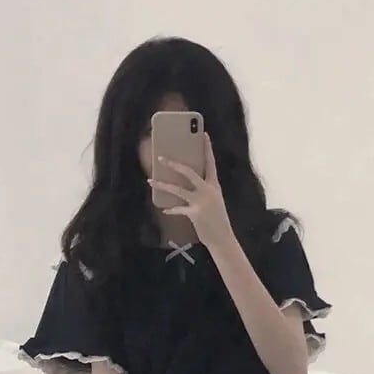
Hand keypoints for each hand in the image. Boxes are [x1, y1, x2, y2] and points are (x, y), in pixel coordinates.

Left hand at [147, 133, 233, 249]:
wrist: (222, 238)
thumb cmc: (217, 219)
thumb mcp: (214, 201)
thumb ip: (203, 190)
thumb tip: (185, 182)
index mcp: (215, 186)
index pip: (211, 163)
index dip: (207, 148)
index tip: (204, 134)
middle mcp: (208, 191)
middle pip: (189, 172)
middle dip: (174, 164)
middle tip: (161, 157)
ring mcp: (201, 202)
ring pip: (178, 189)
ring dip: (163, 184)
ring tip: (151, 180)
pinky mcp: (195, 214)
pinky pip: (178, 208)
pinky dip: (171, 209)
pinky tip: (164, 209)